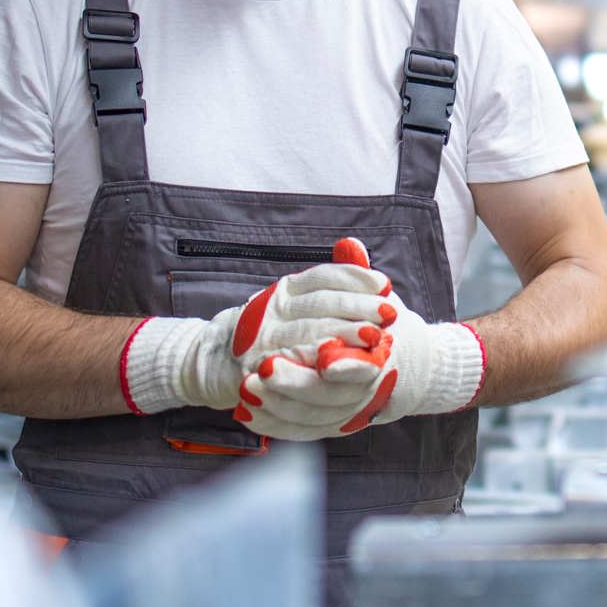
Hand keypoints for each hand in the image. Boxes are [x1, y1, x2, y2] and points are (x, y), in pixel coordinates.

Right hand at [118, 238, 390, 414]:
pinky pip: (290, 363)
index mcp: (287, 288)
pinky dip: (316, 363)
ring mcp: (262, 334)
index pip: (324, 276)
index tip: (385, 285)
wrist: (217, 363)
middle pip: (320, 302)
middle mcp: (273, 305)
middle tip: (389, 313)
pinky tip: (340, 363)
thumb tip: (354, 243)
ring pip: (308, 331)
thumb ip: (329, 279)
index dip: (355, 278)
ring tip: (373, 338)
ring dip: (343, 334)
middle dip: (357, 308)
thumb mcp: (298, 304)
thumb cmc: (270, 334)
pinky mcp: (255, 364)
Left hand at [236, 287, 484, 439]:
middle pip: (327, 394)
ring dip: (277, 404)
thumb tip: (349, 245)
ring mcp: (342, 413)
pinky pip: (298, 431)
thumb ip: (355, 274)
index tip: (317, 356)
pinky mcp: (325, 424)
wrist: (401, 367)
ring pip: (310, 417)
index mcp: (377, 360)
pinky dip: (274, 424)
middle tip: (263, 369)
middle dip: (293, 382)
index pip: (359, 367)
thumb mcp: (373, 298)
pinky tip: (249, 414)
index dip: (340, 363)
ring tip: (248, 388)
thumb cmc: (380, 325)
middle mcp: (361, 392)